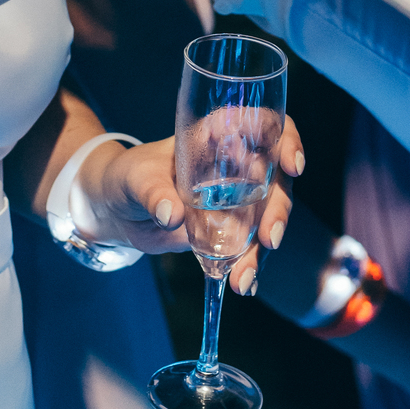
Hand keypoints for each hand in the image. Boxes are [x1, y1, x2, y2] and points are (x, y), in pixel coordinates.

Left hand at [76, 116, 303, 297]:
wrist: (119, 210)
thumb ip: (154, 193)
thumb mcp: (137, 179)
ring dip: (262, 249)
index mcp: (218, 135)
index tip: (291, 166)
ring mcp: (236, 199)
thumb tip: (173, 215)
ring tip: (243, 277)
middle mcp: (236, 164)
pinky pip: (249, 245)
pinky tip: (242, 283)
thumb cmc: (129, 177)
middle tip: (267, 239)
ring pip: (266, 218)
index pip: (264, 125)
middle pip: (275, 179)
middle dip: (278, 211)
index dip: (287, 140)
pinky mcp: (229, 229)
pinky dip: (249, 264)